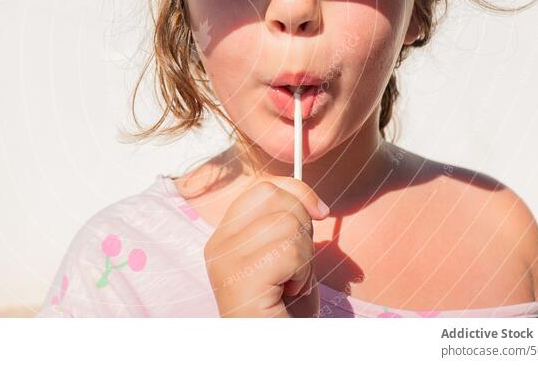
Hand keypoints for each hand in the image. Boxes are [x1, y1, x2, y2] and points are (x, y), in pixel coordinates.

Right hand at [203, 177, 329, 316]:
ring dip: (304, 258)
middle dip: (303, 228)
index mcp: (226, 236)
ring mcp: (224, 261)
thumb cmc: (285, 315)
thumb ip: (290, 224)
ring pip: (287, 222)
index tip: (320, 214)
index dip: (298, 193)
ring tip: (289, 285)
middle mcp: (218, 244)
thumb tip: (315, 204)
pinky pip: (290, 250)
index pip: (263, 188)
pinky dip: (302, 273)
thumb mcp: (290, 258)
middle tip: (294, 267)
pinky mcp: (239, 278)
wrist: (276, 351)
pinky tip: (288, 293)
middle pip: (276, 197)